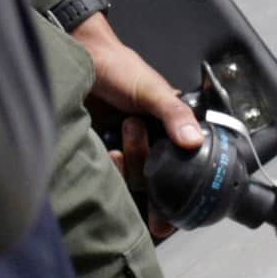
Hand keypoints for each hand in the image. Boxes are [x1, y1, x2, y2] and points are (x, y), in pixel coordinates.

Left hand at [73, 11, 203, 237]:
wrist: (82, 61)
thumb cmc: (120, 69)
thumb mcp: (153, 90)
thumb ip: (175, 114)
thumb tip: (194, 141)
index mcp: (171, 135)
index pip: (183, 172)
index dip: (181, 198)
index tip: (176, 216)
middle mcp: (152, 148)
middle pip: (158, 184)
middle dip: (152, 170)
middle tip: (139, 132)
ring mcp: (128, 154)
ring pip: (135, 183)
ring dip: (133, 160)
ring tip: (126, 127)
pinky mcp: (103, 158)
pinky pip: (111, 179)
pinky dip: (112, 168)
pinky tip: (110, 149)